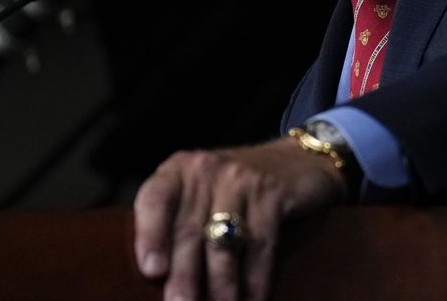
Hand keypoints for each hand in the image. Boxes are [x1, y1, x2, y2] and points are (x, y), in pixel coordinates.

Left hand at [133, 137, 347, 300]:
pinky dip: (255, 277)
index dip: (151, 235)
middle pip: (190, 229)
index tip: (153, 270)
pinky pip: (260, 242)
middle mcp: (206, 169)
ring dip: (220, 282)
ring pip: (224, 240)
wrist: (295, 160)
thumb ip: (175, 223)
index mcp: (178, 170)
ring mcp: (241, 179)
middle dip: (185, 275)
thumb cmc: (232, 188)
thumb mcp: (198, 192)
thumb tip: (158, 279)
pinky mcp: (273, 192)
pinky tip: (253, 299)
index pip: (155, 199)